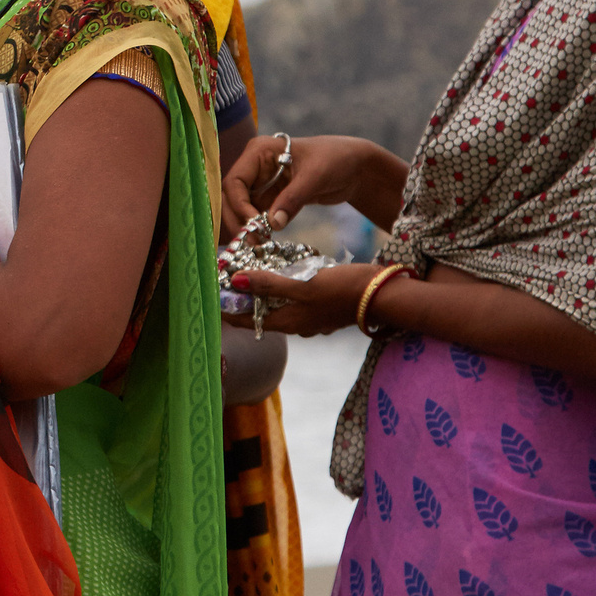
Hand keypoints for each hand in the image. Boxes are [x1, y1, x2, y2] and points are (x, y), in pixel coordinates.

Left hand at [218, 261, 384, 338]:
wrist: (383, 295)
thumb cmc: (343, 290)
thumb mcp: (303, 285)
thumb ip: (270, 284)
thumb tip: (235, 282)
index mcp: (288, 323)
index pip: (247, 321)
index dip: (227, 309)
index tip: (212, 293)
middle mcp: (297, 324)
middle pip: (260, 313)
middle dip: (243, 298)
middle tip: (229, 276)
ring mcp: (311, 317)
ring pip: (279, 306)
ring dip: (263, 291)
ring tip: (251, 271)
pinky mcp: (323, 307)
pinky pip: (295, 299)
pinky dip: (284, 288)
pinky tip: (284, 272)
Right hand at [219, 134, 405, 240]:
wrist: (356, 166)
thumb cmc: (336, 159)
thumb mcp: (315, 177)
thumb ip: (292, 199)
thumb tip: (271, 224)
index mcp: (259, 151)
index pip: (235, 181)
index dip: (239, 205)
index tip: (254, 225)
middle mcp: (255, 166)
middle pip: (232, 196)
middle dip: (238, 219)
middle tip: (251, 242)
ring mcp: (262, 183)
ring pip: (241, 208)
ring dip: (246, 226)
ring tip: (257, 245)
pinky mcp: (272, 197)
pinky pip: (256, 215)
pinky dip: (257, 228)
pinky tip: (263, 241)